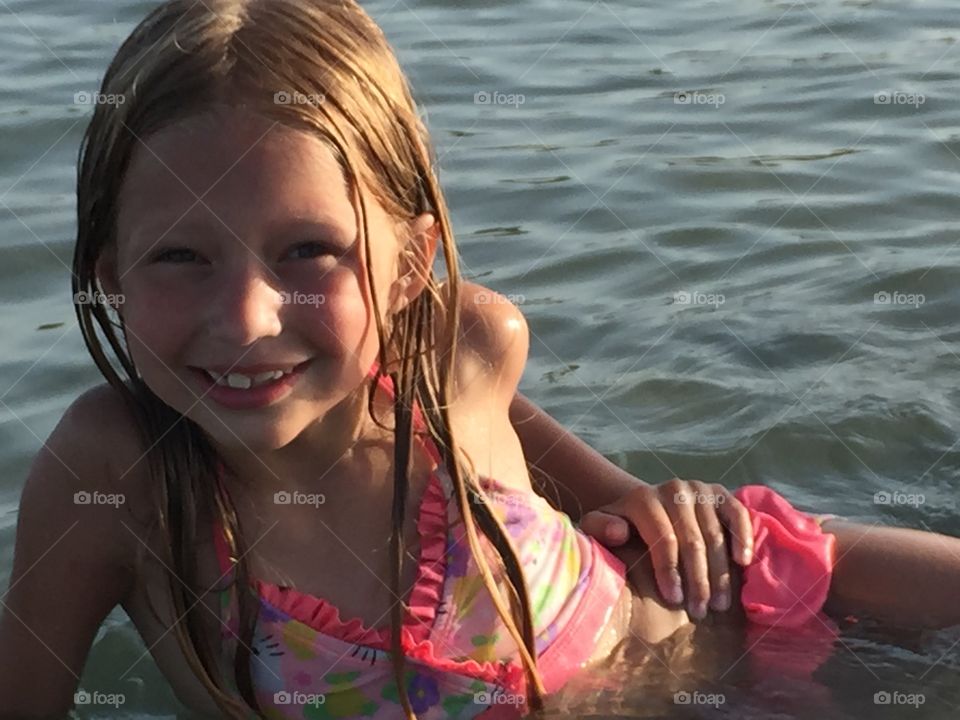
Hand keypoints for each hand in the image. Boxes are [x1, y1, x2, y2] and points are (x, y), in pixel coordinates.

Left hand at [579, 478, 753, 618]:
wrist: (647, 505)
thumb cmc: (622, 525)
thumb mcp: (599, 526)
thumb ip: (599, 528)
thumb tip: (619, 532)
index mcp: (643, 499)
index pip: (662, 538)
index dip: (669, 570)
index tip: (674, 600)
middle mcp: (674, 490)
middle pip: (691, 540)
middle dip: (697, 579)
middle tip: (701, 611)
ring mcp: (700, 489)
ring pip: (715, 534)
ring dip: (720, 571)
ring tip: (721, 604)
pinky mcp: (721, 493)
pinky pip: (738, 514)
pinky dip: (743, 538)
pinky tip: (744, 564)